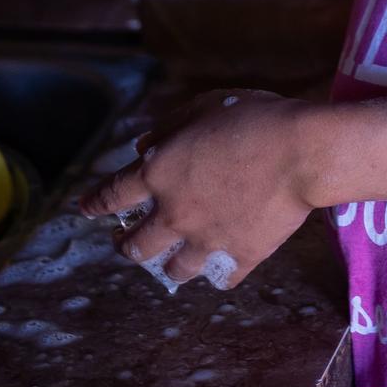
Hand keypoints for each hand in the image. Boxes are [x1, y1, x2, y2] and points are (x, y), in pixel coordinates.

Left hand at [79, 90, 317, 289]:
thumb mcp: (203, 107)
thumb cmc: (252, 118)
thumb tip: (143, 145)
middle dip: (126, 247)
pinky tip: (220, 268)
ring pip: (174, 269)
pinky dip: (218, 274)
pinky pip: (221, 278)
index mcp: (159, 173)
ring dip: (168, 265)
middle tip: (127, 245)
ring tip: (172, 263)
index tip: (85, 208)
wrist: (301, 152)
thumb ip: (168, 127)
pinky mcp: (240, 255)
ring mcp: (207, 239)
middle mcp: (175, 213)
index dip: (95, 202)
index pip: (112, 195)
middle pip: (136, 246)